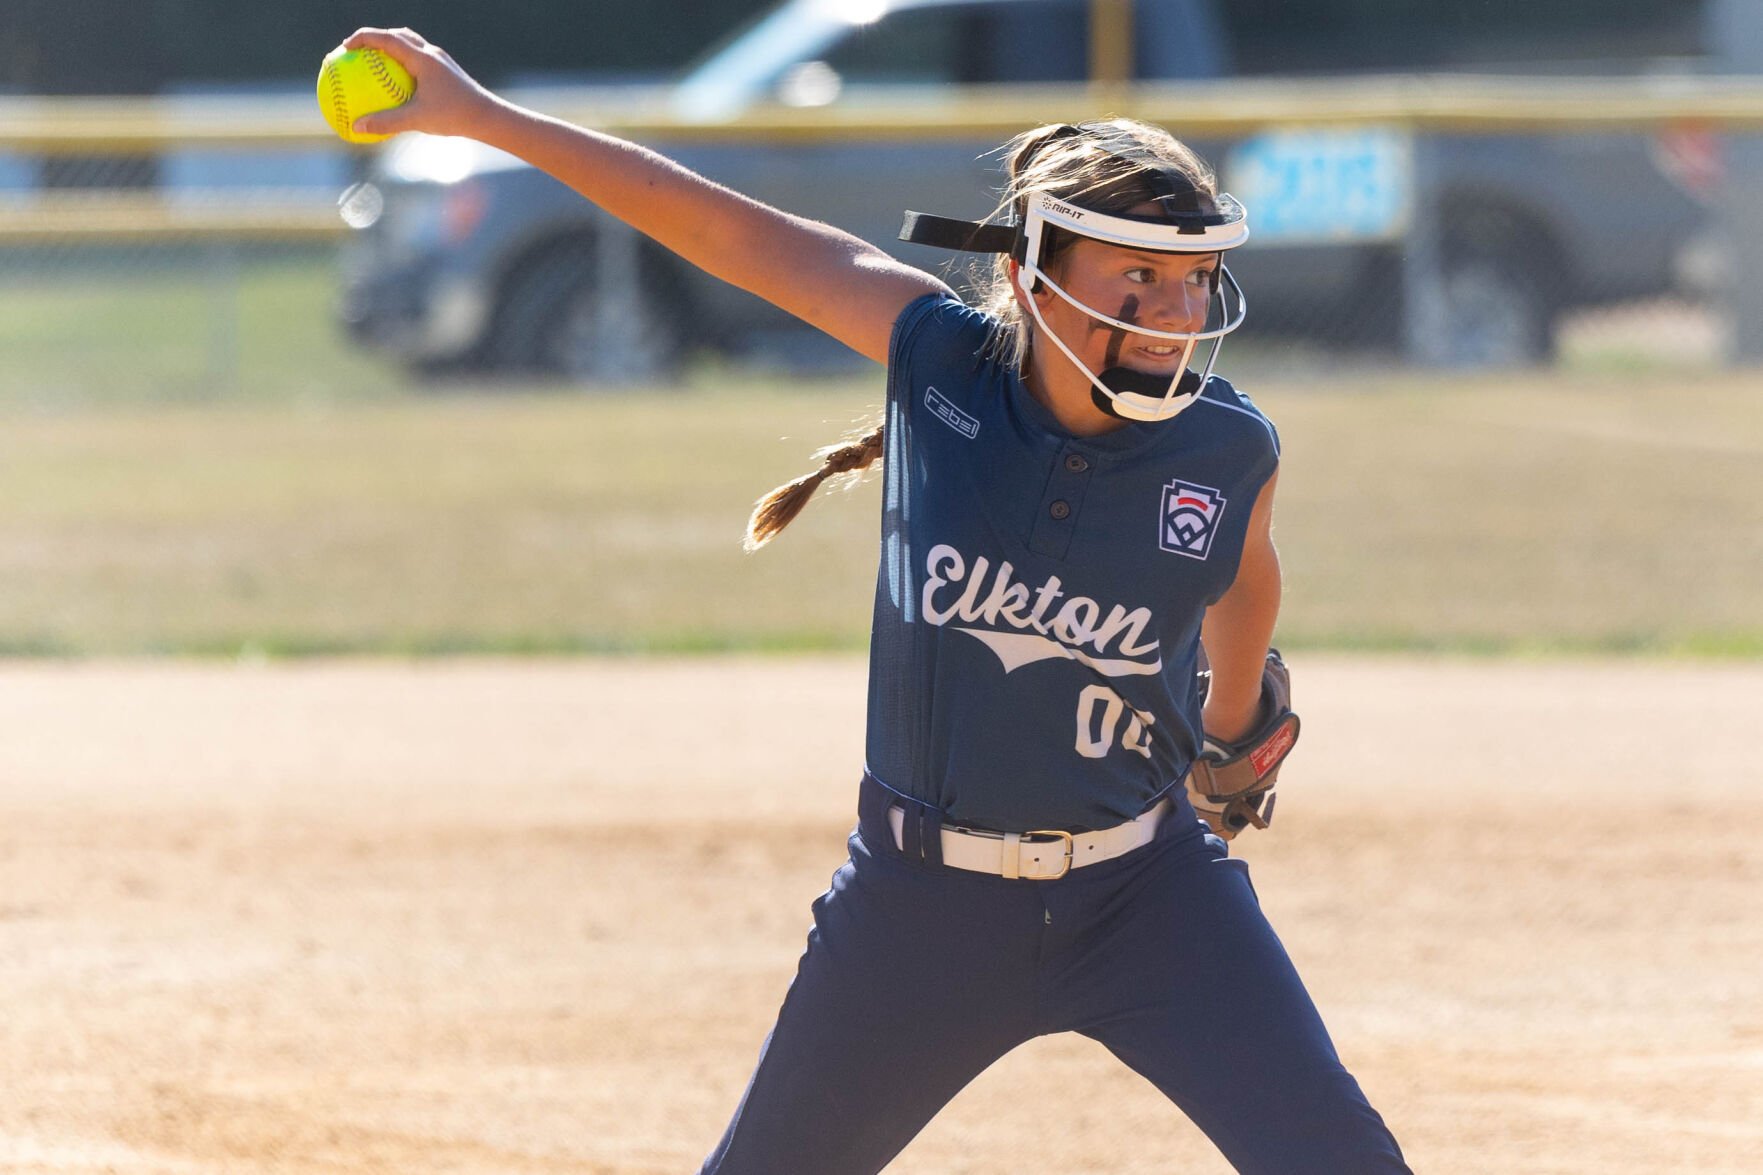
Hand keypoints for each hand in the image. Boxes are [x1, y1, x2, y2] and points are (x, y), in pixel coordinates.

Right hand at [341, 27, 499, 139]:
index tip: (345, 46)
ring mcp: (440, 62)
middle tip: (356, 50)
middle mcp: (432, 53)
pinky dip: (403, 66)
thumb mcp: (417, 120)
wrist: (489, 117)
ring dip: (391, 48)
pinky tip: (397, 86)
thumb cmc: (454, 117)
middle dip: (375, 38)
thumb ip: (386, 122)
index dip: (363, 38)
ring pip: (411, 46)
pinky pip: (419, 62)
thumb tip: (357, 127)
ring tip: (374, 62)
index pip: (387, 38)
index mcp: (422, 57)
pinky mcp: (446, 72)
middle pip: (398, 35)